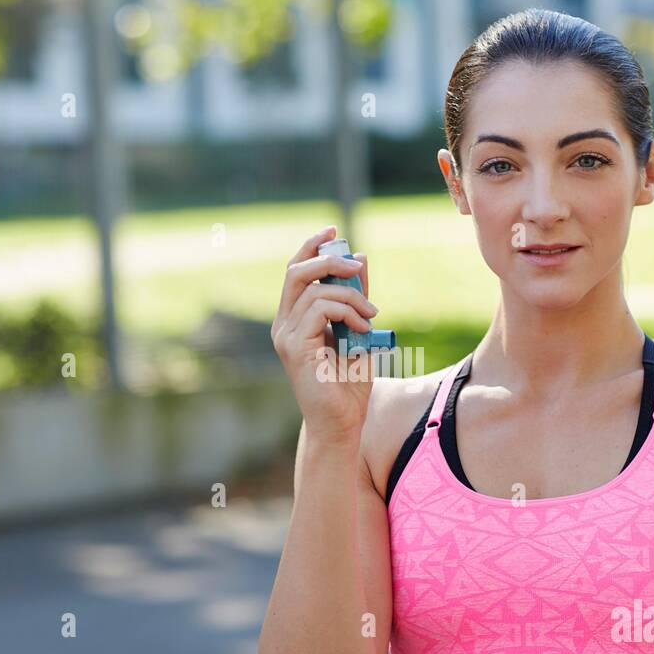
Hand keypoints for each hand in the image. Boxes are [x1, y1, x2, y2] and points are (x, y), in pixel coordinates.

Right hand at [271, 226, 378, 442]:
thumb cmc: (349, 382)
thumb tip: (360, 257)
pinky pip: (319, 309)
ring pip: (315, 291)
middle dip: (328, 260)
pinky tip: (362, 327)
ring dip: (350, 296)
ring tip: (370, 315)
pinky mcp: (295, 347)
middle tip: (356, 264)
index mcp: (294, 318)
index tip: (334, 231)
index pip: (295, 271)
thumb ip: (356, 297)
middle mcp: (284, 324)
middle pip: (296, 271)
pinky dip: (346, 311)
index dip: (311, 246)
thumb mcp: (358, 329)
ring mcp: (286, 336)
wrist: (343, 422)